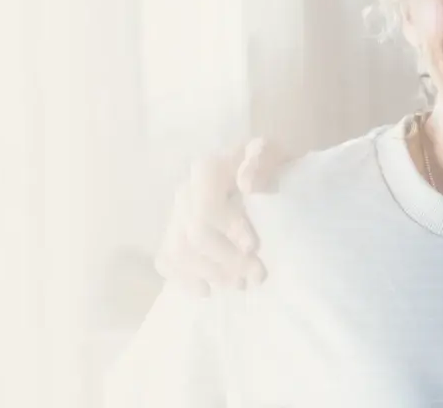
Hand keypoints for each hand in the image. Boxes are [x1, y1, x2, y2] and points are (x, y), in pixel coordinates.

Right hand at [152, 138, 293, 294]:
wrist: (264, 169)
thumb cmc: (271, 162)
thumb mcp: (276, 153)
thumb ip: (262, 161)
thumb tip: (246, 183)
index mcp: (206, 171)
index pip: (206, 206)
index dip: (227, 229)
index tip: (254, 247)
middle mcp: (185, 192)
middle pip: (193, 235)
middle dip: (225, 260)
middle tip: (257, 275)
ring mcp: (176, 215)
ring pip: (178, 252)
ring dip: (209, 273)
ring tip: (239, 284)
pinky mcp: (175, 235)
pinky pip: (166, 260)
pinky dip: (184, 279)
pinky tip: (207, 290)